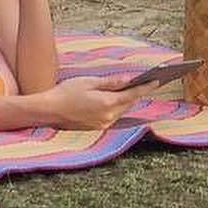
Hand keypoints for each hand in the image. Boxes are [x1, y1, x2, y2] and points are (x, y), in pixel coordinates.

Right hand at [22, 76, 146, 131]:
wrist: (50, 110)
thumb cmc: (67, 92)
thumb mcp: (89, 82)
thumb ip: (110, 82)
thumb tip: (128, 80)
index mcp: (106, 103)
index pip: (132, 94)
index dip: (146, 87)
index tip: (157, 80)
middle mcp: (108, 116)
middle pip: (128, 103)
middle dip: (136, 92)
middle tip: (147, 80)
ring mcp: (103, 123)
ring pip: (121, 110)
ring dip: (126, 99)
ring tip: (132, 87)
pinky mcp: (98, 127)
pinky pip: (113, 115)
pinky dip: (116, 106)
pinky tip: (115, 98)